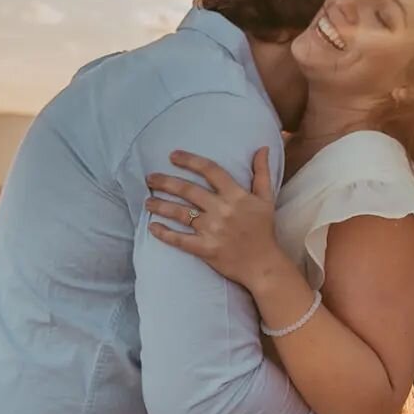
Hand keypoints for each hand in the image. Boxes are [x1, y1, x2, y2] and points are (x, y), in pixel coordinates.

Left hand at [145, 147, 292, 292]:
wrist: (264, 265)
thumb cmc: (264, 230)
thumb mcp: (266, 199)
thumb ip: (262, 173)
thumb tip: (262, 148)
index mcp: (235, 195)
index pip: (210, 171)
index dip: (190, 161)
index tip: (173, 156)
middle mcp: (221, 210)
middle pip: (188, 190)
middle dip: (166, 182)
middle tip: (150, 178)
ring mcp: (212, 230)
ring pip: (180, 213)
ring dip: (160, 205)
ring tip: (147, 201)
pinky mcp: (205, 249)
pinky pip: (180, 240)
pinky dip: (164, 233)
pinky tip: (152, 227)